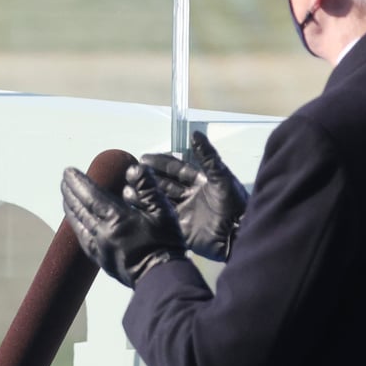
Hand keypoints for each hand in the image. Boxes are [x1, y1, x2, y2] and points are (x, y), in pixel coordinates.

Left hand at [60, 162, 183, 287]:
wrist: (162, 277)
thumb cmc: (165, 244)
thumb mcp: (162, 211)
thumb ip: (147, 188)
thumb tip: (132, 169)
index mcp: (117, 219)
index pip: (91, 196)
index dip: (78, 182)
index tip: (68, 172)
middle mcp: (103, 234)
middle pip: (80, 209)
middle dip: (70, 193)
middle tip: (64, 180)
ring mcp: (100, 248)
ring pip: (78, 225)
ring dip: (70, 209)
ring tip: (66, 198)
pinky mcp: (102, 260)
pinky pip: (83, 240)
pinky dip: (76, 227)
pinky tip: (76, 223)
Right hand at [139, 129, 246, 261]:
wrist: (237, 233)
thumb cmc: (233, 202)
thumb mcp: (221, 176)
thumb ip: (207, 156)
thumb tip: (194, 133)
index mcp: (200, 181)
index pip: (176, 168)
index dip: (161, 163)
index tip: (143, 158)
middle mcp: (189, 194)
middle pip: (165, 183)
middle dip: (148, 177)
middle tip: (130, 173)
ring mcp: (183, 211)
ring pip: (160, 199)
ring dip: (145, 194)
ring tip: (127, 189)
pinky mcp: (179, 227)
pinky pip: (160, 216)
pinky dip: (147, 211)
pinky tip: (134, 206)